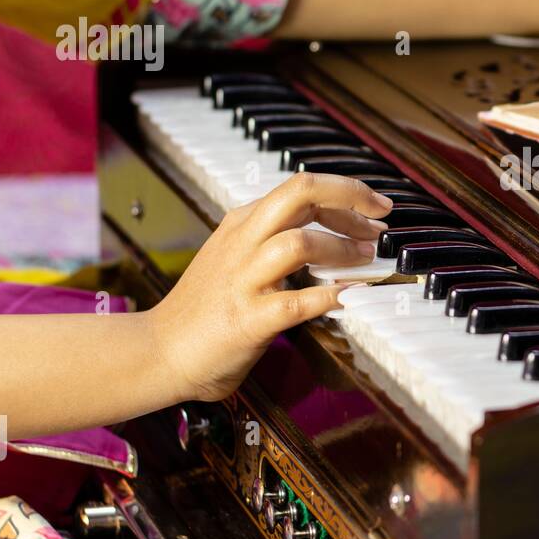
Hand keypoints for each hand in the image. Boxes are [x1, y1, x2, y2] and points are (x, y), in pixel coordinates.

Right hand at [149, 173, 391, 403]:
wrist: (158, 351)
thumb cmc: (205, 307)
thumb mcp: (236, 254)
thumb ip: (275, 236)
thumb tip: (334, 228)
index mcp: (243, 222)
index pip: (302, 187)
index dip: (346, 192)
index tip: (376, 207)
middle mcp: (243, 241)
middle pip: (301, 192)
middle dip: (351, 197)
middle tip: (380, 219)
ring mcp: (244, 279)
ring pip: (301, 242)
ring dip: (343, 250)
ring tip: (366, 262)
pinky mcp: (248, 319)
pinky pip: (298, 302)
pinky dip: (332, 297)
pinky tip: (351, 298)